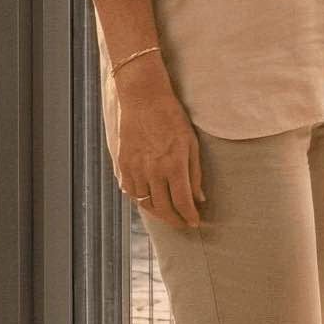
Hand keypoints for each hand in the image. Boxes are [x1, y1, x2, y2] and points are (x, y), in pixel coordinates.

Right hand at [112, 80, 206, 227]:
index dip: (190, 217)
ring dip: (159, 213)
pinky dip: (142, 201)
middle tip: (184, 224)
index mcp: (174, 165)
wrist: (144, 99)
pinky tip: (151, 201)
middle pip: (164, 208)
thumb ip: (195, 173)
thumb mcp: (192, 143)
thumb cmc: (172, 118)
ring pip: (146, 204)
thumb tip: (200, 198)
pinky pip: (131, 192)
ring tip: (170, 215)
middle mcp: (153, 171)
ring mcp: (135, 170)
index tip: (195, 223)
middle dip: (176, 220)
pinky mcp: (123, 166)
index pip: (183, 202)